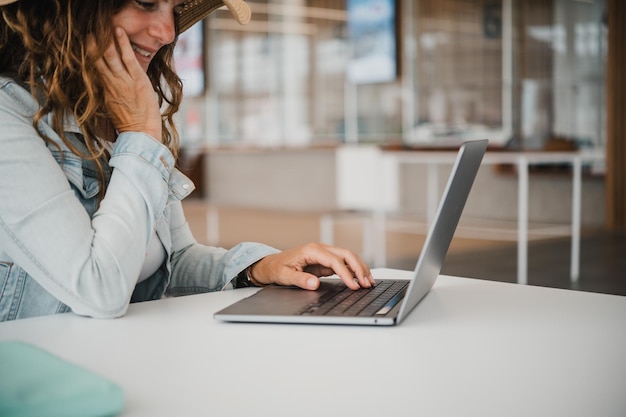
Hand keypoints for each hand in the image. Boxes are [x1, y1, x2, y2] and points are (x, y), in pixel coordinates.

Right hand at [93, 27, 162, 140]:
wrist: (141, 133)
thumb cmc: (130, 123)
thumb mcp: (114, 107)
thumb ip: (109, 93)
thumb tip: (105, 85)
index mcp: (104, 90)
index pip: (93, 68)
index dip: (88, 55)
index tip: (83, 44)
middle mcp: (110, 84)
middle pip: (97, 60)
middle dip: (92, 44)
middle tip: (87, 31)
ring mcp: (123, 81)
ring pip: (110, 56)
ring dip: (105, 40)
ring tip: (100, 27)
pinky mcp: (137, 80)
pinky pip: (128, 58)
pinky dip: (123, 44)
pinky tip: (118, 32)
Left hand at [248, 243, 374, 289]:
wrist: (272, 264)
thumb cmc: (277, 268)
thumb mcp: (284, 275)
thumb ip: (299, 279)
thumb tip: (314, 284)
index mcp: (312, 250)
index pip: (334, 260)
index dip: (346, 273)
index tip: (353, 285)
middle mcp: (321, 249)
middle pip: (346, 254)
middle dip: (358, 268)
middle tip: (366, 284)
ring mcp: (325, 254)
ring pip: (348, 257)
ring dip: (359, 268)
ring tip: (369, 282)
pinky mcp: (326, 261)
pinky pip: (344, 263)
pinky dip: (354, 270)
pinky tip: (361, 279)